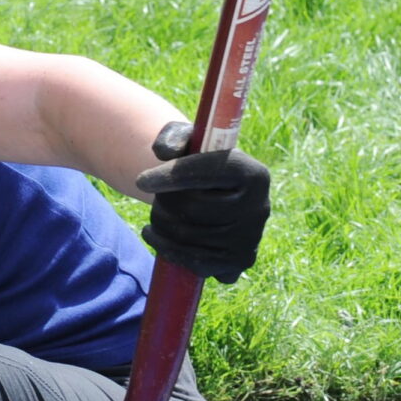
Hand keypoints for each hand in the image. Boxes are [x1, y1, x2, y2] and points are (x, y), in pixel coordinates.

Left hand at [134, 122, 270, 283]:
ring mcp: (251, 239)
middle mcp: (259, 208)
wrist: (215, 197)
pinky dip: (166, 248)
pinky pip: (193, 261)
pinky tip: (156, 235)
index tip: (141, 181)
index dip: (171, 176)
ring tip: (159, 212)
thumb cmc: (198, 164)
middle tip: (157, 196)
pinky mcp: (238, 263)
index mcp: (254, 173)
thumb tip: (164, 151)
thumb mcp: (187, 141)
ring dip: (160, 224)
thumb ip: (173, 137)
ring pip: (186, 236)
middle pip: (191, 208)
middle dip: (163, 201)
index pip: (209, 172)